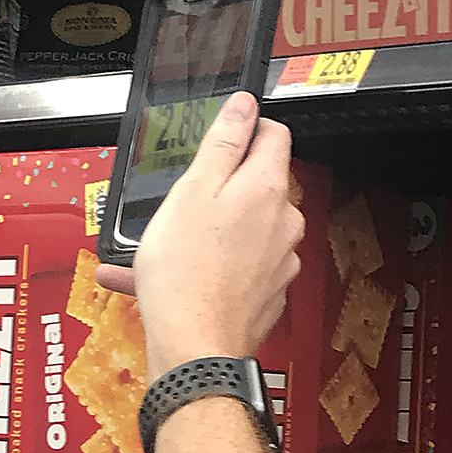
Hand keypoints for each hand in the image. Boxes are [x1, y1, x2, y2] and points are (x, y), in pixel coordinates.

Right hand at [97, 92, 303, 377]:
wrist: (194, 346)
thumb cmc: (185, 273)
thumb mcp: (191, 192)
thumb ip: (222, 144)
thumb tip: (243, 106)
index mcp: (266, 188)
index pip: (274, 134)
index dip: (245, 129)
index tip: (219, 138)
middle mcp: (284, 221)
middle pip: (259, 183)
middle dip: (223, 186)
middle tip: (183, 201)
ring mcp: (280, 259)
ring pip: (247, 228)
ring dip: (213, 229)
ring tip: (167, 246)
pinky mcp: (268, 291)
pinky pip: (240, 265)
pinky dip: (212, 264)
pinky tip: (175, 276)